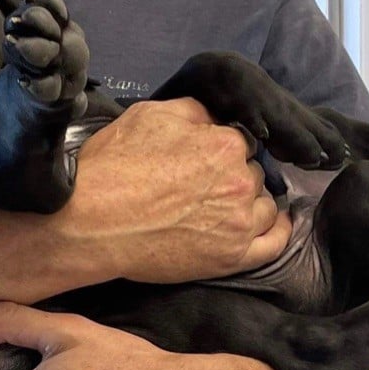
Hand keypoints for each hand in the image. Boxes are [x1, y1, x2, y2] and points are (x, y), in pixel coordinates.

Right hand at [54, 97, 290, 282]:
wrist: (91, 221)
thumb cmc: (114, 166)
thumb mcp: (150, 115)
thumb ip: (193, 111)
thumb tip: (214, 117)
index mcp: (225, 144)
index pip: (240, 141)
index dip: (219, 148)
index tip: (200, 158)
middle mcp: (240, 182)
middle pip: (253, 173)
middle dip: (234, 175)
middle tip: (202, 185)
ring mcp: (239, 223)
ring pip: (265, 205)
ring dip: (252, 201)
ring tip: (226, 207)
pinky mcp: (232, 258)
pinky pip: (273, 244)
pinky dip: (278, 231)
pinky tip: (272, 223)